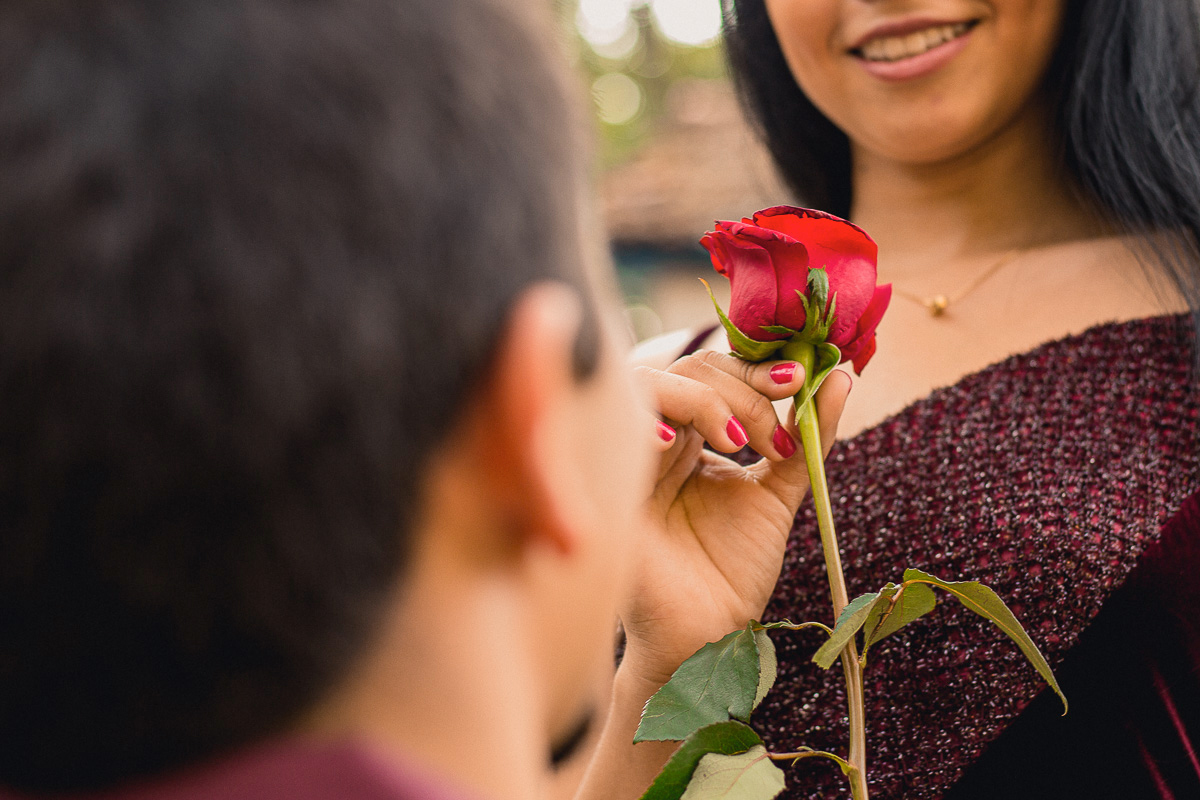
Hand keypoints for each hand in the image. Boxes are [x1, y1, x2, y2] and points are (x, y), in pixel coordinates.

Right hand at [623, 350, 850, 687]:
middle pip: (689, 369)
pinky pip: (616, 429)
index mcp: (690, 434)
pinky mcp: (607, 480)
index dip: (757, 367)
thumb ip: (807, 434)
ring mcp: (630, 455)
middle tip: (774, 436)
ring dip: (705, 400)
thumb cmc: (734, 570)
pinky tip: (673, 443)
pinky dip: (646, 422)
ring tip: (740, 443)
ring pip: (652, 384)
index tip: (800, 381)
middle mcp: (657, 436)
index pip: (717, 370)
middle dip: (743, 387)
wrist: (705, 633)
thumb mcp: (778, 490)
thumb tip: (841, 375)